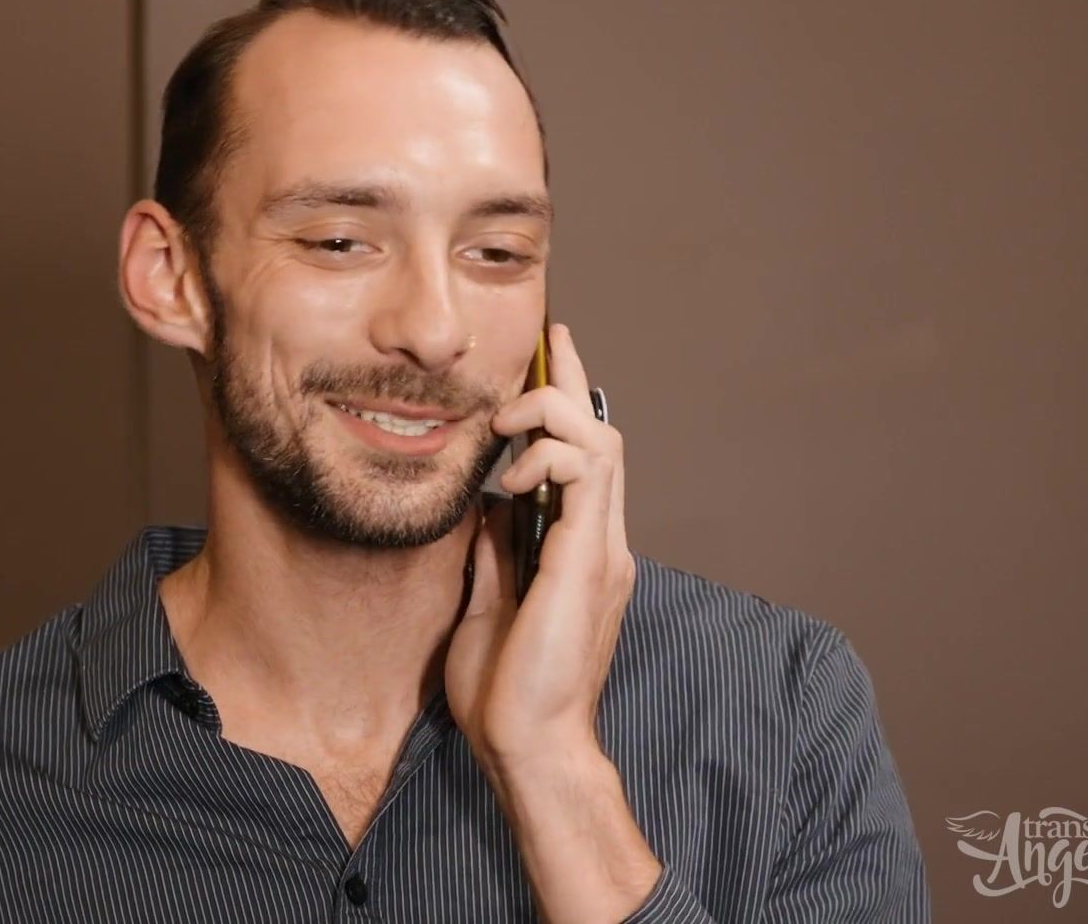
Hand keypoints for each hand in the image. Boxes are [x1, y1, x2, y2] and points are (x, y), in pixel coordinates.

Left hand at [446, 321, 634, 769]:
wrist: (527, 744)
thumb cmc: (506, 689)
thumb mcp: (488, 599)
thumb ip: (496, 549)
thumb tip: (485, 503)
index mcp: (578, 550)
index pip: (581, 460)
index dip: (567, 403)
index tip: (548, 356)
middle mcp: (600, 542)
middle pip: (601, 436)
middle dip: (571, 382)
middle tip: (546, 341)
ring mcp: (602, 550)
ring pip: (602, 443)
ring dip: (555, 414)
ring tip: (509, 420)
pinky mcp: (590, 561)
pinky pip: (589, 475)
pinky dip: (552, 455)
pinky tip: (513, 472)